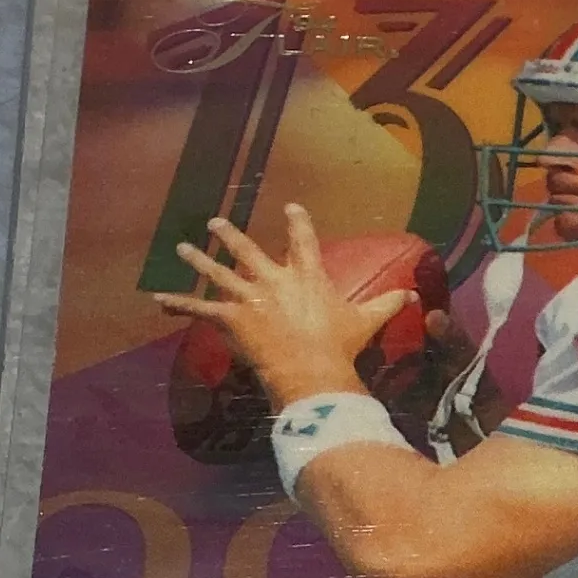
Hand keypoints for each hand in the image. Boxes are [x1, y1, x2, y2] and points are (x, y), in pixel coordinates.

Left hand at [154, 205, 410, 409]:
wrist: (313, 370)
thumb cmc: (340, 346)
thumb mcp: (367, 322)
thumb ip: (389, 304)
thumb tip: (417, 295)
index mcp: (308, 275)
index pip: (303, 238)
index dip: (298, 221)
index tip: (291, 207)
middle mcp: (275, 278)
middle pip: (248, 250)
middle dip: (230, 235)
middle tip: (216, 223)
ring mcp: (250, 296)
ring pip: (218, 272)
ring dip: (199, 259)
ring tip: (185, 248)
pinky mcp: (231, 317)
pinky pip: (200, 309)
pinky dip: (179, 304)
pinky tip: (160, 299)